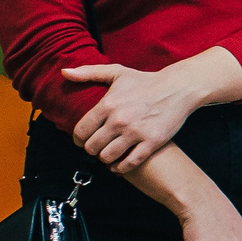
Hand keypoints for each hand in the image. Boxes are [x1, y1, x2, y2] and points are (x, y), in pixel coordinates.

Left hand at [62, 46, 241, 171]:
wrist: (178, 88)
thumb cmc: (146, 81)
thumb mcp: (116, 72)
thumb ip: (88, 72)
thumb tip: (63, 73)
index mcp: (107, 104)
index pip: (81, 131)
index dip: (78, 139)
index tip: (83, 140)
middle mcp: (119, 120)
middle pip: (92, 147)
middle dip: (91, 150)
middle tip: (96, 148)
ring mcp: (136, 132)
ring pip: (108, 157)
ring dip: (105, 159)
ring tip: (108, 155)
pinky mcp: (151, 142)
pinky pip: (129, 163)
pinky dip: (121, 168)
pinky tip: (119, 165)